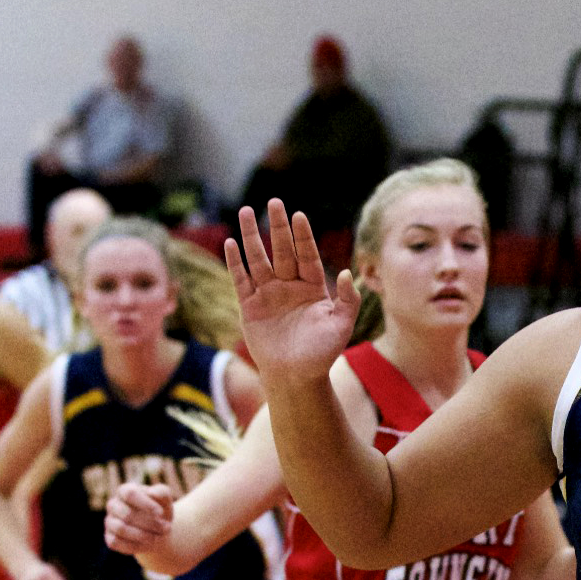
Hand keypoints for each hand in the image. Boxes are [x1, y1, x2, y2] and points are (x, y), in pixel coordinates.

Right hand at [105, 482, 173, 555]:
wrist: (158, 531)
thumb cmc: (160, 511)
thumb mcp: (165, 501)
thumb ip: (162, 493)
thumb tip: (152, 493)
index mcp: (124, 491)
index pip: (129, 494)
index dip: (146, 504)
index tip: (161, 514)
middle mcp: (113, 505)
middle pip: (127, 514)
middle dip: (150, 523)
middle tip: (166, 528)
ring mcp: (110, 522)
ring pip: (121, 529)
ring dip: (144, 535)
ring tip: (159, 538)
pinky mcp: (110, 539)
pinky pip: (116, 543)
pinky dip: (135, 546)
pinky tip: (149, 545)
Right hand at [226, 200, 359, 385]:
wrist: (296, 378)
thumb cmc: (322, 354)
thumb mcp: (341, 327)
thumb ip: (348, 300)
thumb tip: (350, 273)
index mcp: (313, 288)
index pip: (307, 256)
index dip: (303, 236)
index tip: (298, 215)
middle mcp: (290, 286)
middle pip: (283, 251)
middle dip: (278, 227)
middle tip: (274, 202)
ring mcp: (268, 294)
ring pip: (259, 259)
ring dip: (252, 237)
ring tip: (246, 211)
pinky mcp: (250, 306)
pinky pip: (241, 279)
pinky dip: (235, 262)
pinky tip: (231, 242)